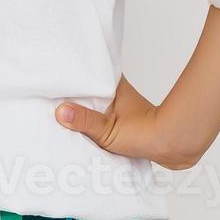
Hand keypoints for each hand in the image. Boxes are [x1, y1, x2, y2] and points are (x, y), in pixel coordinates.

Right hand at [55, 75, 200, 169]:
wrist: (172, 147)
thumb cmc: (144, 134)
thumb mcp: (108, 130)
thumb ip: (84, 121)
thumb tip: (60, 111)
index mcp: (112, 84)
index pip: (85, 72)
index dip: (69, 73)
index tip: (51, 73)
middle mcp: (115, 90)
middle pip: (86, 87)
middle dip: (70, 90)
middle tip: (47, 91)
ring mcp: (118, 103)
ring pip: (92, 99)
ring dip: (79, 105)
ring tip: (55, 107)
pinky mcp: (120, 118)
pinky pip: (98, 112)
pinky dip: (87, 116)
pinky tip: (75, 123)